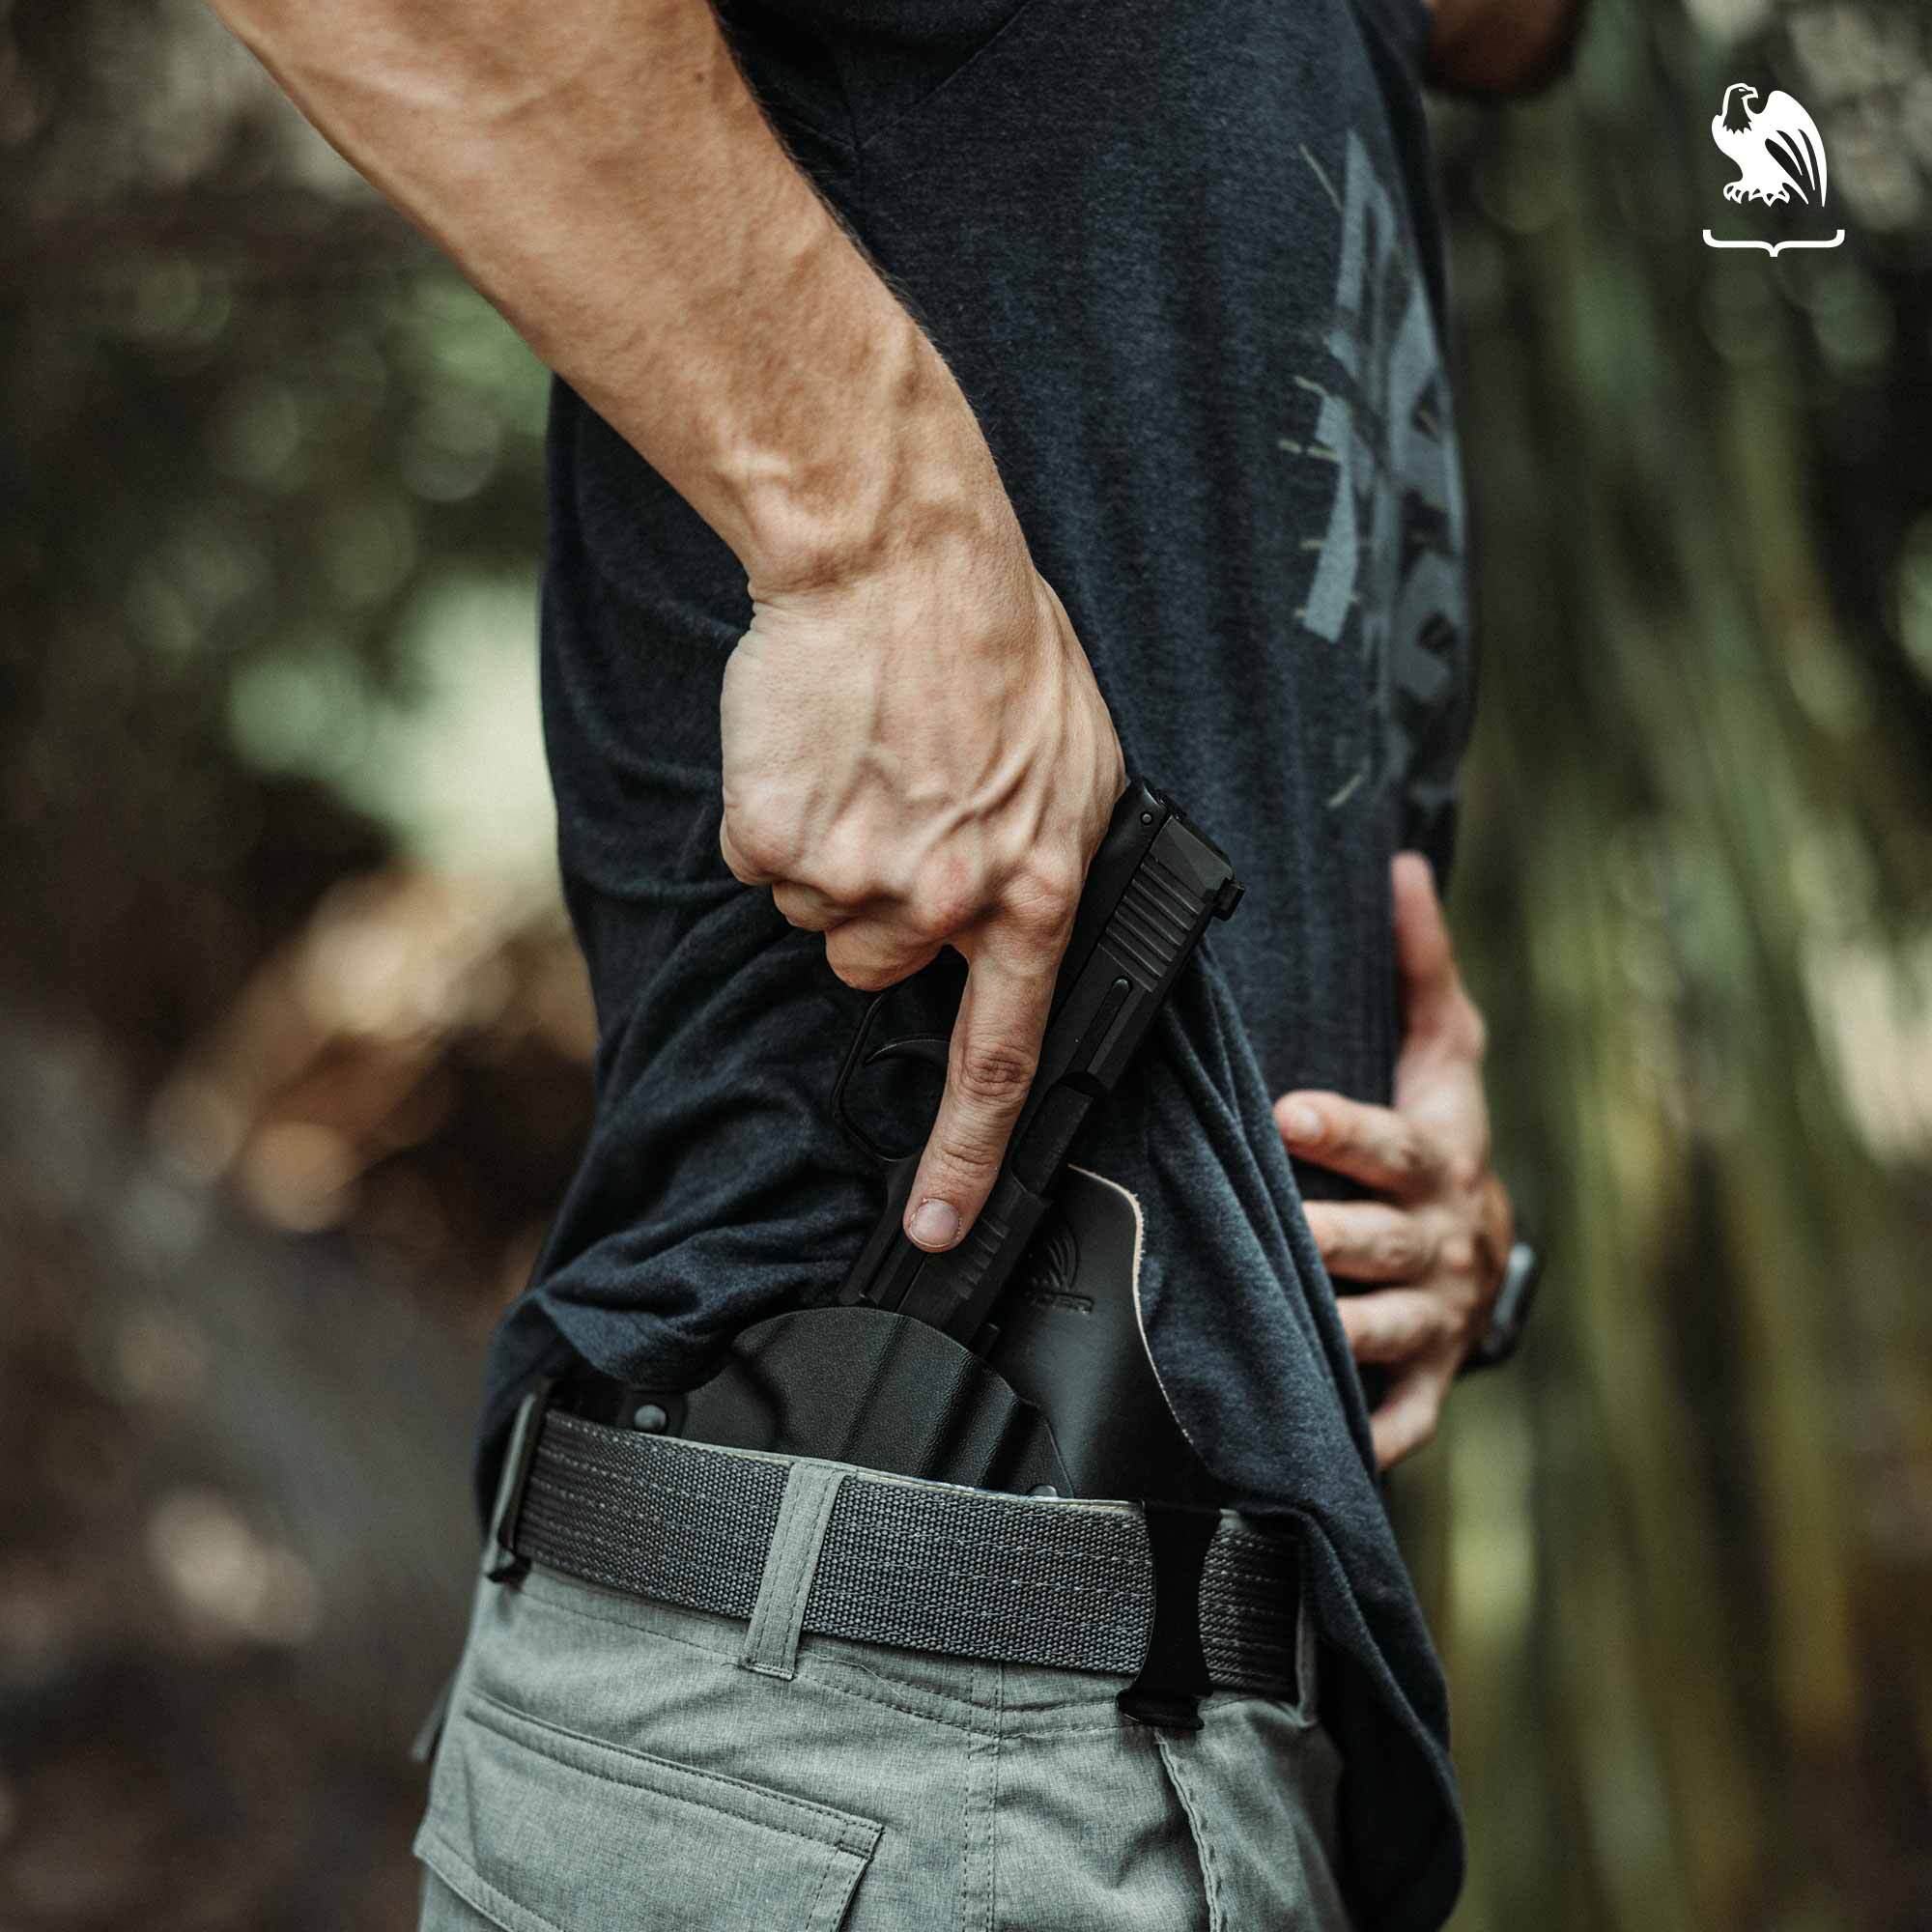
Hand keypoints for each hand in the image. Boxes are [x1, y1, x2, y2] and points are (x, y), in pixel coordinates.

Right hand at [720, 522, 1125, 1255]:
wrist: (894, 553)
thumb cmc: (997, 644)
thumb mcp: (1077, 765)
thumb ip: (1047, 867)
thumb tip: (1017, 935)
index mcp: (1032, 890)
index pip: (1001, 1058)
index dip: (967, 1157)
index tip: (935, 1224)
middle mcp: (942, 901)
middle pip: (877, 969)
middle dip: (880, 907)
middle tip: (905, 803)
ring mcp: (853, 873)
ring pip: (815, 914)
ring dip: (830, 853)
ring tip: (867, 760)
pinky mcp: (774, 836)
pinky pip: (759, 860)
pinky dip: (776, 815)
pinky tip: (817, 749)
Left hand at [1273, 853, 1511, 1470]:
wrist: (1486, 1250)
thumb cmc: (1442, 1135)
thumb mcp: (1444, 1052)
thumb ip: (1419, 967)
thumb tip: (1400, 863)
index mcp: (1439, 1161)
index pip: (1392, 1145)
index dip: (1344, 1130)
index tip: (1288, 1113)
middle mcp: (1441, 1244)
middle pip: (1381, 1245)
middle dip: (1332, 1236)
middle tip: (1285, 1228)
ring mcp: (1434, 1320)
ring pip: (1381, 1332)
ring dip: (1337, 1336)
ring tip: (1281, 1336)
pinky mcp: (1423, 1382)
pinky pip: (1399, 1418)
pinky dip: (1370, 1437)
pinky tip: (1326, 1452)